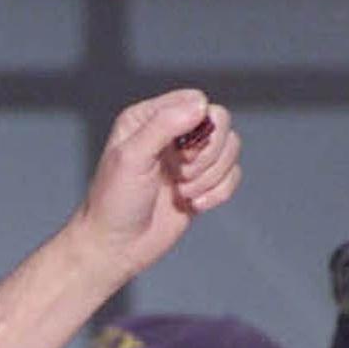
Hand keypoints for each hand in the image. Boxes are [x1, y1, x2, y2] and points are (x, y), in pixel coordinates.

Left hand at [71, 91, 239, 281]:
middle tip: (180, 174)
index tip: (179, 153)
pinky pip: (233, 175)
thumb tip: (200, 106)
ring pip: (231, 148)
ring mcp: (188, 158)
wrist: (116, 247)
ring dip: (209, 177)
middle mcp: (171, 134)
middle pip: (220, 121)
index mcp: (148, 119)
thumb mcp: (131, 157)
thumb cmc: (114, 202)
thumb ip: (163, 126)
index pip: (195, 100)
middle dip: (206, 154)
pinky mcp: (202, 183)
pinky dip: (217, 193)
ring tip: (181, 193)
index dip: (197, 125)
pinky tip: (192, 205)